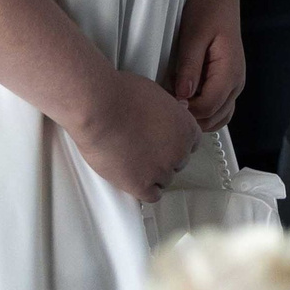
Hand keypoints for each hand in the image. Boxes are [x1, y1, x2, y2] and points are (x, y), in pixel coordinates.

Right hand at [70, 70, 201, 202]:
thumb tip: (172, 115)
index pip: (191, 144)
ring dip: (151, 173)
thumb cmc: (121, 94)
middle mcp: (179, 151)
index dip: (174, 142)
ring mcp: (161, 170)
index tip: (162, 141)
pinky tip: (131, 176)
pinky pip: (151, 195)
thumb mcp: (156, 94)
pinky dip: (142, 188)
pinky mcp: (141, 185)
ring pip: (163, 180)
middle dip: (162, 157)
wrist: (99, 108)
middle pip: (178, 163)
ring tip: (131, 159)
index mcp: (186, 128)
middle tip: (142, 147)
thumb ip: (169, 111)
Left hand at [168, 0, 246, 133]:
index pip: (208, 107)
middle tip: (166, 105)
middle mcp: (237, 81)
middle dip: (191, 116)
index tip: (164, 102)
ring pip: (219, 115)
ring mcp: (235, 81)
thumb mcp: (193, 35)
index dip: (185, 110)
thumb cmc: (207, 6)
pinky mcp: (228, 78)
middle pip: (215, 116)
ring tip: (175, 103)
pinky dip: (204, 110)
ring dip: (198, 116)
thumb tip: (183, 96)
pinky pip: (219, 105)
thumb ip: (189, 66)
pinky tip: (186, 100)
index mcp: (230, 71)